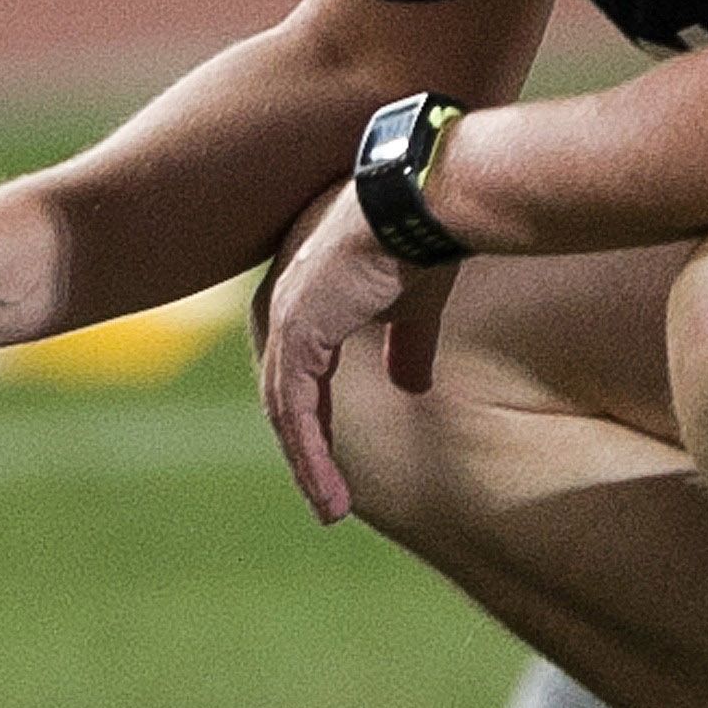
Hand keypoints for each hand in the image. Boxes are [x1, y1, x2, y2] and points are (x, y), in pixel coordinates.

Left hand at [255, 183, 455, 525]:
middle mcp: (281, 303)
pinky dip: (310, 456)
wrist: (425, 198)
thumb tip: (413, 386)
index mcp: (304, 294)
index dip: (315, 415)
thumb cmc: (422, 237)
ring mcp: (283, 317)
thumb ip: (406, 345)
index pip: (299, 368)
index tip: (331, 456)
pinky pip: (295, 411)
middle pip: (285, 394)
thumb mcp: (412, 306)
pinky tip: (331, 494)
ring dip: (309, 465)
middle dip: (305, 447)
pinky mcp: (296, 332)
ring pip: (286, 411)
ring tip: (332, 509)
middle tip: (327, 495)